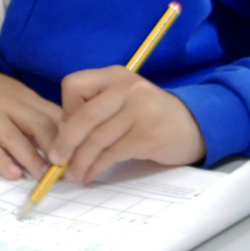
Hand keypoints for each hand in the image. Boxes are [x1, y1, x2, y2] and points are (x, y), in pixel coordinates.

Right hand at [0, 64, 61, 179]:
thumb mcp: (17, 97)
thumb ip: (38, 115)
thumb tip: (66, 141)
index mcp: (25, 96)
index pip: (54, 115)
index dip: (69, 136)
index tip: (80, 156)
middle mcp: (8, 103)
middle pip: (38, 124)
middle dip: (54, 148)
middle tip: (65, 170)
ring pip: (13, 136)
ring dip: (31, 158)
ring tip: (43, 176)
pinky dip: (0, 160)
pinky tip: (13, 173)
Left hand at [48, 65, 205, 181]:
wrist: (192, 126)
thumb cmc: (149, 116)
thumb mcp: (123, 102)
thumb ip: (95, 110)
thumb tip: (61, 139)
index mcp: (115, 75)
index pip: (74, 86)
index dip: (66, 109)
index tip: (72, 128)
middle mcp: (128, 87)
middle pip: (84, 116)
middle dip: (66, 142)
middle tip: (57, 160)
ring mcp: (141, 110)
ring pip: (97, 139)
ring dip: (80, 161)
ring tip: (73, 174)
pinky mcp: (148, 134)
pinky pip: (112, 154)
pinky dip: (96, 167)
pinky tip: (91, 174)